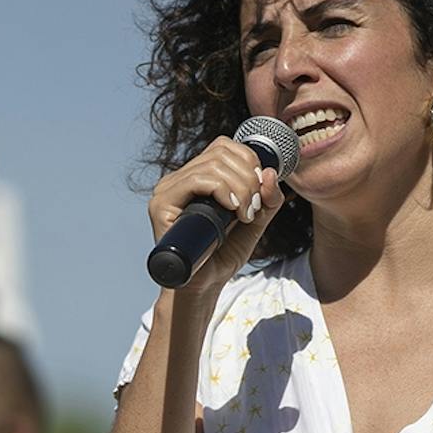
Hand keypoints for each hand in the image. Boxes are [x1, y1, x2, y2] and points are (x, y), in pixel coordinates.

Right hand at [147, 136, 287, 294]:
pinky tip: (233, 210)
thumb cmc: (223, 254)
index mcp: (196, 177)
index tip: (260, 189)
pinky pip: (196, 180)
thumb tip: (271, 173)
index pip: (223, 146)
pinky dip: (222, 190)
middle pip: (220, 152)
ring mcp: (167, 190)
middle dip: (248, 177)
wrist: (204, 285)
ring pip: (211, 165)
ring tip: (245, 214)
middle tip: (254, 207)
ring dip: (239, 187)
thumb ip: (267, 200)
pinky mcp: (161, 205)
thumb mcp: (254, 222)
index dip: (249, 160)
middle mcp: (178, 179)